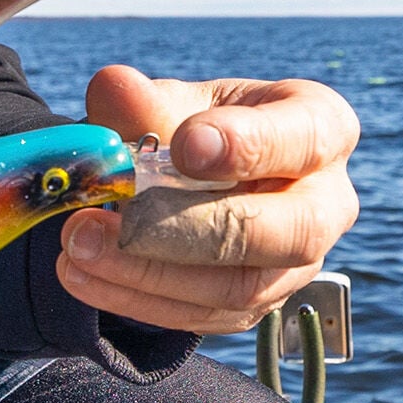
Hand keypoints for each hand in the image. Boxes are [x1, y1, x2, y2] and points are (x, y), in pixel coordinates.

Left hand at [56, 65, 359, 334]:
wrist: (195, 173)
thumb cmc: (198, 123)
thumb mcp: (175, 99)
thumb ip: (143, 99)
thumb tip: (113, 86)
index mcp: (319, 128)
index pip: (302, 140)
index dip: (246, 146)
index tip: (184, 146)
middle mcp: (325, 203)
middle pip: (281, 233)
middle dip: (185, 228)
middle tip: (108, 214)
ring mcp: (297, 264)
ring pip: (238, 286)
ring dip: (148, 273)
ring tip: (77, 247)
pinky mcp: (257, 305)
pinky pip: (205, 315)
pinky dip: (139, 299)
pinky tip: (84, 274)